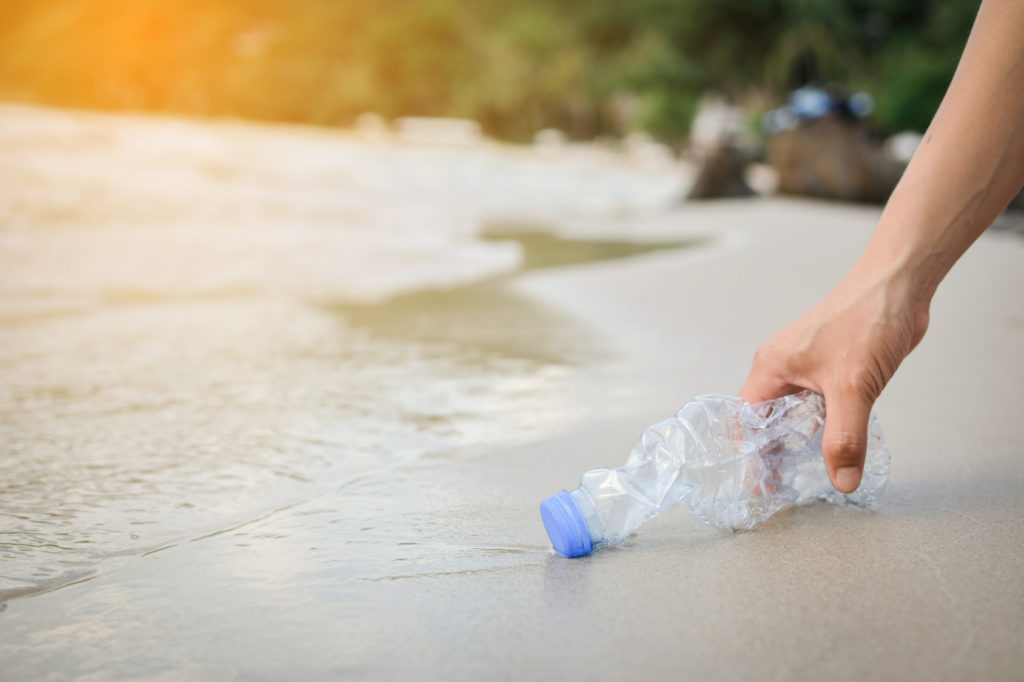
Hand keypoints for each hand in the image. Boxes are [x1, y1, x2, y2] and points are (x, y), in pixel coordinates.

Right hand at [739, 263, 929, 492]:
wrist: (900, 285)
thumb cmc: (867, 320)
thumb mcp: (853, 387)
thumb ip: (844, 438)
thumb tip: (841, 481)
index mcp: (771, 367)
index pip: (745, 420)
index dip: (750, 455)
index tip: (762, 487)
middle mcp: (782, 367)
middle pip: (764, 419)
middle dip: (770, 453)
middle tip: (783, 487)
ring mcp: (806, 366)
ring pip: (792, 413)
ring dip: (797, 440)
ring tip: (804, 473)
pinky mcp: (830, 367)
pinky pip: (816, 405)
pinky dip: (820, 426)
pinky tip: (834, 443)